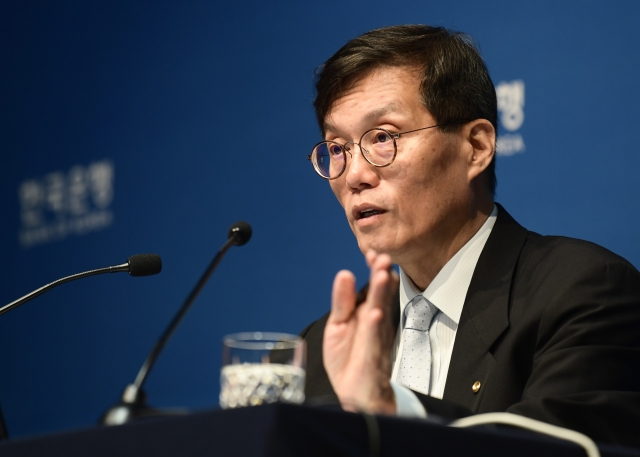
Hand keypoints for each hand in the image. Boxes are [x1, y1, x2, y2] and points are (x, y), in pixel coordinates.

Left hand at [322, 250, 399, 413]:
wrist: (355, 395)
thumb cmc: (349, 359)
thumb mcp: (338, 325)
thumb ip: (341, 301)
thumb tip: (344, 273)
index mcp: (365, 312)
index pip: (372, 286)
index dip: (372, 269)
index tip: (371, 253)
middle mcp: (374, 322)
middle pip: (379, 295)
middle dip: (380, 276)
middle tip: (382, 258)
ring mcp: (376, 339)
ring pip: (380, 312)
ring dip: (382, 294)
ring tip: (383, 275)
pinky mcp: (373, 357)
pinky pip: (375, 341)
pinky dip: (375, 327)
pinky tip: (375, 313)